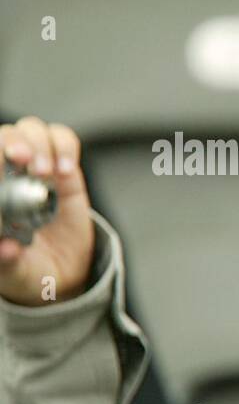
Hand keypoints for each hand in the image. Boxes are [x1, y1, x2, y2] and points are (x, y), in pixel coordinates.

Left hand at [0, 117, 94, 306]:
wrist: (62, 274)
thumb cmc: (25, 269)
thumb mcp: (14, 272)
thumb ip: (7, 261)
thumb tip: (7, 248)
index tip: (3, 171)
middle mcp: (6, 174)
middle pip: (4, 135)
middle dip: (12, 141)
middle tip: (23, 160)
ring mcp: (35, 168)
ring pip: (31, 129)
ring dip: (39, 144)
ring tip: (47, 172)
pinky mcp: (65, 170)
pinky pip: (63, 139)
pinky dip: (66, 148)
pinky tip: (66, 172)